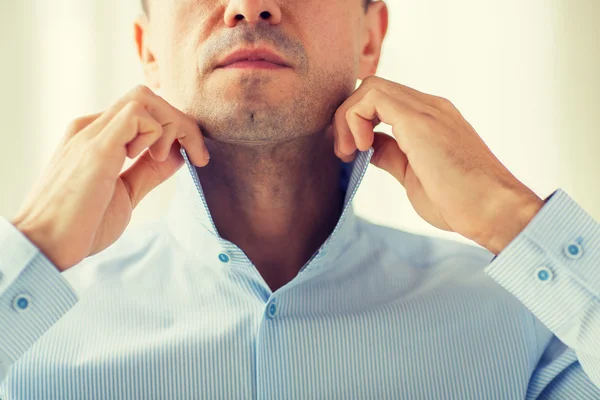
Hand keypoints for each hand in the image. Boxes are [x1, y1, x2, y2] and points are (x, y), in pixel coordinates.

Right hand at [10, 85, 209, 270]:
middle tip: (197, 156)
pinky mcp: (97, 146)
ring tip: (164, 161)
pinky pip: (137, 112)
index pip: (142, 112)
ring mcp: (92, 133)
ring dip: (171, 125)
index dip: (174, 129)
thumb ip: (148, 172)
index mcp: (96, 138)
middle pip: (147, 97)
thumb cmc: (81, 226)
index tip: (195, 158)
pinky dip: (157, 132)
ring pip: (144, 97)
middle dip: (181, 123)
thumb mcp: (126, 193)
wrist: (45, 246)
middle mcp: (92, 128)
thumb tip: (177, 154)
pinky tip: (151, 159)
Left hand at [333, 76, 543, 253]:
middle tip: (344, 153)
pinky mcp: (420, 120)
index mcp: (431, 120)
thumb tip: (369, 147)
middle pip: (373, 90)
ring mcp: (427, 110)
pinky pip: (372, 97)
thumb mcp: (413, 175)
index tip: (350, 154)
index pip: (383, 102)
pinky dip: (354, 119)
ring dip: (347, 118)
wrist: (494, 211)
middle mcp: (430, 108)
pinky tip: (361, 148)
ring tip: (349, 152)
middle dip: (346, 118)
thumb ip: (392, 155)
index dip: (357, 122)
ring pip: (370, 88)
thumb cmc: (461, 202)